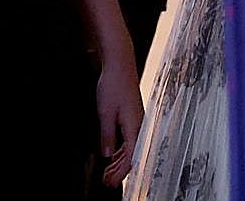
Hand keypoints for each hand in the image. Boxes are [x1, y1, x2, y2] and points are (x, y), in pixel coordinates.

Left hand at [96, 54, 142, 187]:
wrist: (120, 63)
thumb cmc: (114, 84)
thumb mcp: (105, 112)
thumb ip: (107, 135)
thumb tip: (107, 154)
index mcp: (135, 125)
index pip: (130, 157)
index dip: (120, 172)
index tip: (110, 181)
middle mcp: (139, 124)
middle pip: (132, 154)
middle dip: (120, 170)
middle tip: (107, 181)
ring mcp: (137, 119)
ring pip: (131, 147)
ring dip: (119, 161)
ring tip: (108, 171)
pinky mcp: (133, 115)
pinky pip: (129, 138)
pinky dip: (121, 149)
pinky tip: (113, 153)